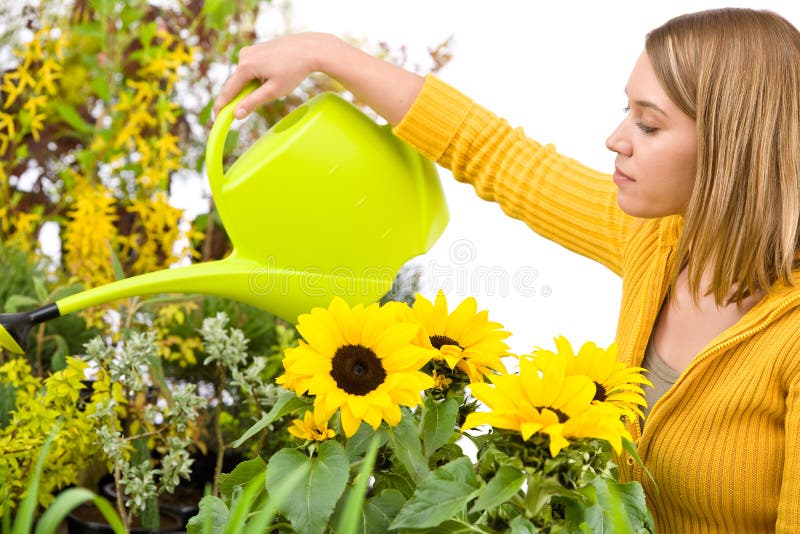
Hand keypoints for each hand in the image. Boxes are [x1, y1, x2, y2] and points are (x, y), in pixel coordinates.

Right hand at [213, 33, 334, 118]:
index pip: (228, 91)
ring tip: (275, 85)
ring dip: (252, 88)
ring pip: (245, 77)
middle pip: (236, 84)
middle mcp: (244, 56)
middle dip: (240, 98)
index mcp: (245, 66)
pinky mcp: (257, 49)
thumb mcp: (273, 91)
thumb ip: (253, 102)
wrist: (310, 49)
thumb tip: (236, 114)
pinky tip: (274, 77)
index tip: (216, 119)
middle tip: (244, 113)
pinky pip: (252, 69)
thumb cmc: (294, 70)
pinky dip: (257, 79)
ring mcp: (250, 50)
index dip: (222, 107)